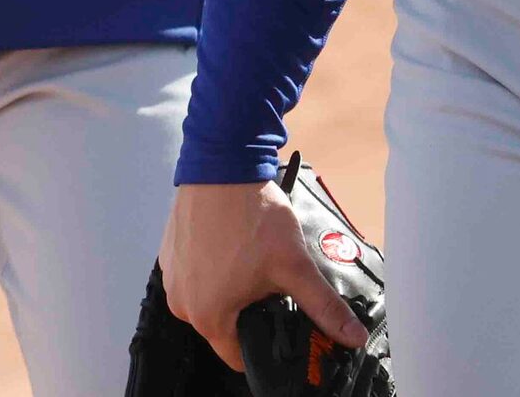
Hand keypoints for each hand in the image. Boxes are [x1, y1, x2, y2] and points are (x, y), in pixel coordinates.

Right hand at [158, 180, 365, 372]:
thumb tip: (350, 335)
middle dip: (250, 310)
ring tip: (250, 258)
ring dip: (230, 288)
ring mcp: (172, 276)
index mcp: (208, 315)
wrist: (222, 163)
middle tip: (268, 282)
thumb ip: (324, 307)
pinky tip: (231, 245)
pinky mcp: (170, 254)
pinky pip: (195, 275)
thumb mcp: (294, 265)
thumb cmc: (250, 212)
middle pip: (225, 326)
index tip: (278, 321)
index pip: (239, 356)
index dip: (265, 344)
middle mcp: (182, 302)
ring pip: (210, 299)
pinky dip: (213, 267)